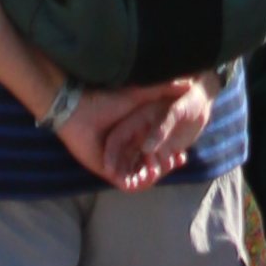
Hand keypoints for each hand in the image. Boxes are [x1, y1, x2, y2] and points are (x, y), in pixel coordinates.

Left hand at [61, 78, 208, 187]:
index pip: (155, 149)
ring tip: (167, 167)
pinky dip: (139, 182)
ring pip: (140, 174)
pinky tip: (151, 176)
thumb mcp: (139, 94)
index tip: (184, 151)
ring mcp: (116, 161)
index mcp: (133, 134)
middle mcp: (126, 150)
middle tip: (180, 160)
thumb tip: (187, 82)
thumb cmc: (106, 100)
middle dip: (166, 164)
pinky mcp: (106, 171)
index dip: (170, 151)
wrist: (78, 110)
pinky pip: (125, 181)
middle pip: (150, 163)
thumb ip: (160, 89)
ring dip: (154, 174)